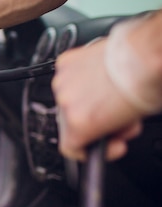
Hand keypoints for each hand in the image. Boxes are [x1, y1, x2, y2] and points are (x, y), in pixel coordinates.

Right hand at [52, 39, 142, 160]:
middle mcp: (65, 103)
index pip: (69, 148)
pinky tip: (99, 76)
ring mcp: (63, 82)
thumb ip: (108, 132)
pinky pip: (68, 77)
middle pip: (70, 122)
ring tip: (108, 92)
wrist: (144, 56)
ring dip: (84, 99)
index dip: (86, 150)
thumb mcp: (128, 124)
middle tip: (113, 118)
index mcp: (79, 124)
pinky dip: (80, 79)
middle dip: (91, 121)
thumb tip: (105, 130)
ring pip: (68, 98)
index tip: (100, 146)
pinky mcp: (65, 63)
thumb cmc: (142, 88)